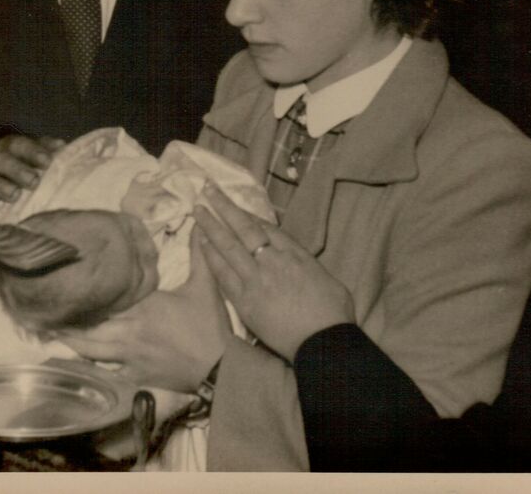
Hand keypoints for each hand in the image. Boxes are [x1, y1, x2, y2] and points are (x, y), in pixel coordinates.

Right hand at [0, 135, 63, 216]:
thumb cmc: (2, 178)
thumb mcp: (18, 164)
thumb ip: (38, 155)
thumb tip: (61, 146)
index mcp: (2, 150)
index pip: (16, 144)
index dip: (32, 151)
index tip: (48, 161)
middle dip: (17, 169)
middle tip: (34, 181)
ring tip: (14, 196)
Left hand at [58, 234, 230, 392]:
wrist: (219, 367)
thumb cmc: (209, 325)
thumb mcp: (205, 284)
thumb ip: (198, 253)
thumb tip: (197, 222)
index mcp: (143, 306)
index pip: (105, 297)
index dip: (82, 291)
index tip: (62, 282)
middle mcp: (129, 330)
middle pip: (88, 325)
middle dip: (66, 318)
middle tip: (42, 309)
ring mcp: (128, 356)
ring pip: (89, 349)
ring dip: (70, 340)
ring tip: (50, 330)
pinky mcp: (134, 376)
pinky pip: (104, 370)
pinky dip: (87, 364)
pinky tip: (72, 359)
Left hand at [194, 183, 352, 361]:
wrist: (324, 342)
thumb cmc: (333, 314)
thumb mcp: (327, 278)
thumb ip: (306, 265)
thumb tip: (295, 263)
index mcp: (296, 254)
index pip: (267, 227)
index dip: (248, 214)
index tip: (234, 204)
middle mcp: (273, 260)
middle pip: (244, 227)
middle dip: (224, 206)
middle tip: (207, 188)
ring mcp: (257, 279)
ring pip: (228, 245)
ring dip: (211, 226)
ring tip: (197, 210)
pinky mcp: (245, 301)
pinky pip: (223, 273)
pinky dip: (211, 256)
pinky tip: (200, 244)